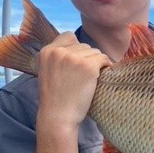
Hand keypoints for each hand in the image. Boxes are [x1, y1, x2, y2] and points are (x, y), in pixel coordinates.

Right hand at [36, 32, 110, 152]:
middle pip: (83, 45)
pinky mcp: (88, 66)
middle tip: (85, 74)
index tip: (78, 61)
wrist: (58, 116)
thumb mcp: (48, 71)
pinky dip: (106, 65)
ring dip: (96, 62)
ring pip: (94, 52)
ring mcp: (74, 58)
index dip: (76, 48)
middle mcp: (59, 51)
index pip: (68, 36)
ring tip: (91, 77)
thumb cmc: (56, 98)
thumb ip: (59, 57)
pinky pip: (103, 58)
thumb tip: (80, 48)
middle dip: (87, 57)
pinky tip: (102, 74)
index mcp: (47, 51)